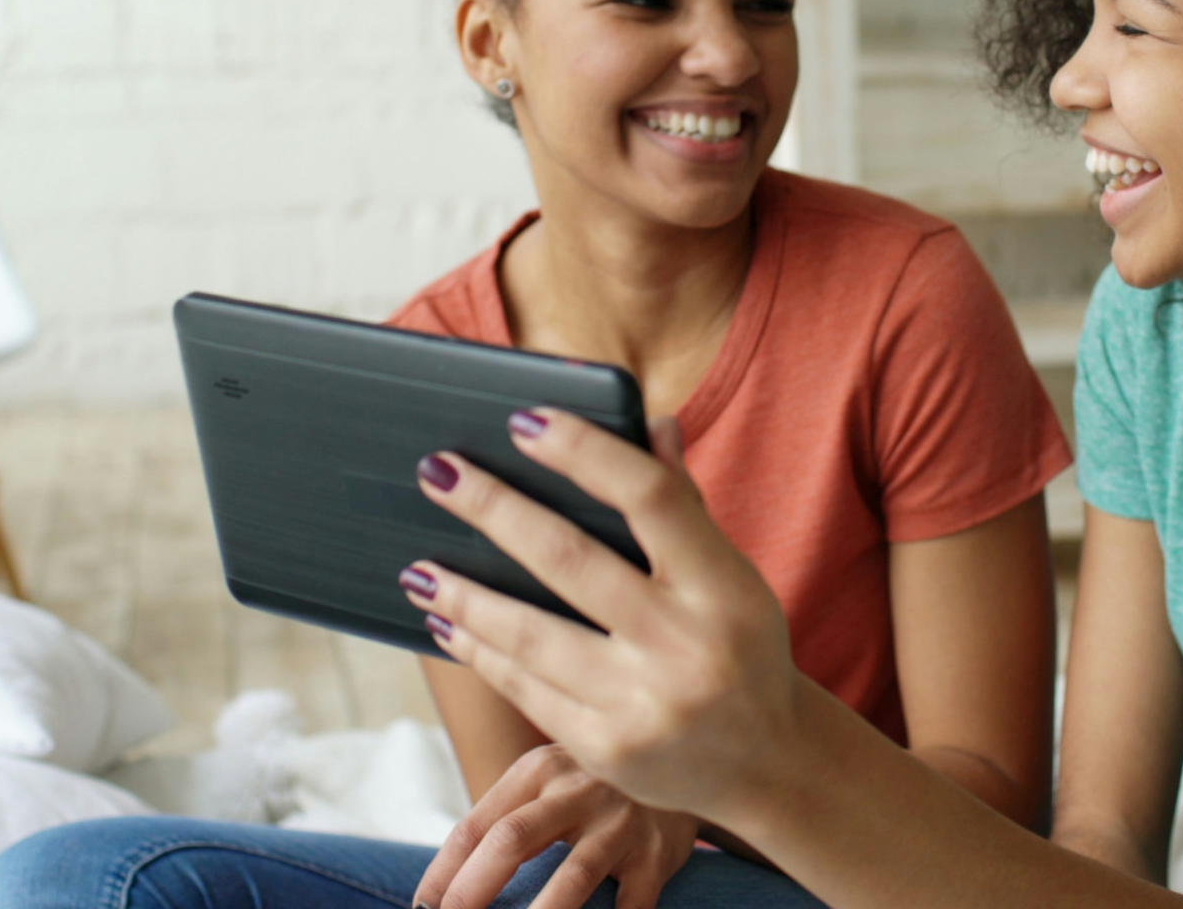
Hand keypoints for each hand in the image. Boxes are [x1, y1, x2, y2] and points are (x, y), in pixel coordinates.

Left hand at [401, 407, 805, 824]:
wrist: (766, 760)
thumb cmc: (739, 644)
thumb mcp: (731, 575)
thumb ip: (684, 505)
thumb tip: (648, 423)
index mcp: (722, 587)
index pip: (648, 498)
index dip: (584, 453)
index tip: (524, 421)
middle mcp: (684, 644)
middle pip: (569, 560)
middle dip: (493, 509)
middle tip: (437, 471)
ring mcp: (642, 704)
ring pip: (530, 635)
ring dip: (464, 594)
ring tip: (416, 566)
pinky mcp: (607, 749)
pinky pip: (526, 689)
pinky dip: (481, 651)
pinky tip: (448, 622)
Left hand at [414, 743, 697, 908]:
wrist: (683, 755)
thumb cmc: (596, 783)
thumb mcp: (551, 777)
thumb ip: (509, 815)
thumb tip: (448, 882)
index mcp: (539, 770)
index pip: (475, 825)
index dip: (443, 873)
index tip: (424, 908)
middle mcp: (577, 790)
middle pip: (511, 840)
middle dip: (471, 891)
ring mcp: (620, 823)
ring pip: (571, 876)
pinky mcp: (656, 855)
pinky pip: (629, 905)